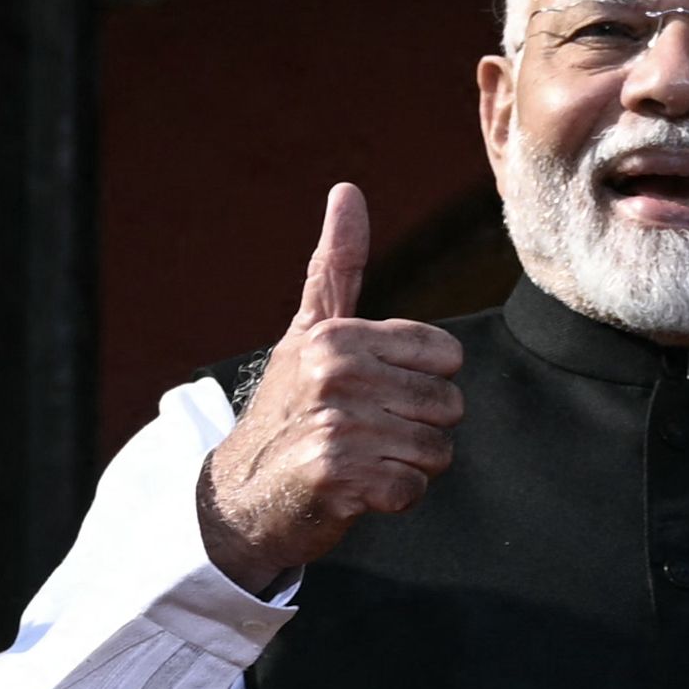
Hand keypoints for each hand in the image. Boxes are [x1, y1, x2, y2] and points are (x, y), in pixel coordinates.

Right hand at [195, 183, 467, 589]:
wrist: (241, 495)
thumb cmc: (287, 408)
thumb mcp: (307, 332)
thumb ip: (335, 266)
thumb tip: (347, 190)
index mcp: (338, 336)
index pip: (446, 356)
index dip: (420, 383)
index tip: (373, 393)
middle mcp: (337, 374)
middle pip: (448, 405)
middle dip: (416, 427)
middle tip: (365, 432)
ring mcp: (337, 427)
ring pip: (436, 450)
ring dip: (406, 464)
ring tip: (360, 457)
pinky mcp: (340, 479)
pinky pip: (412, 489)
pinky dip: (391, 498)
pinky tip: (354, 490)